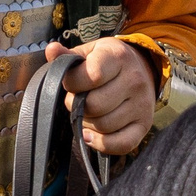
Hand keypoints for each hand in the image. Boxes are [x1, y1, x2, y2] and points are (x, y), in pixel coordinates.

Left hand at [43, 37, 155, 156]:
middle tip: (78, 99)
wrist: (141, 68)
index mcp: (119, 57)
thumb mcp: (89, 52)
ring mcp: (142, 105)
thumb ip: (68, 55)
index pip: (92, 76)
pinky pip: (121, 144)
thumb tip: (51, 50)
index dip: (73, 83)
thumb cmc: (108, 61)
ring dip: (88, 123)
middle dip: (78, 105)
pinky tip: (91, 134)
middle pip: (94, 106)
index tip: (71, 82)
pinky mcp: (144, 125)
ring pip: (103, 126)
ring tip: (89, 111)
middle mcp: (135, 80)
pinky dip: (101, 143)